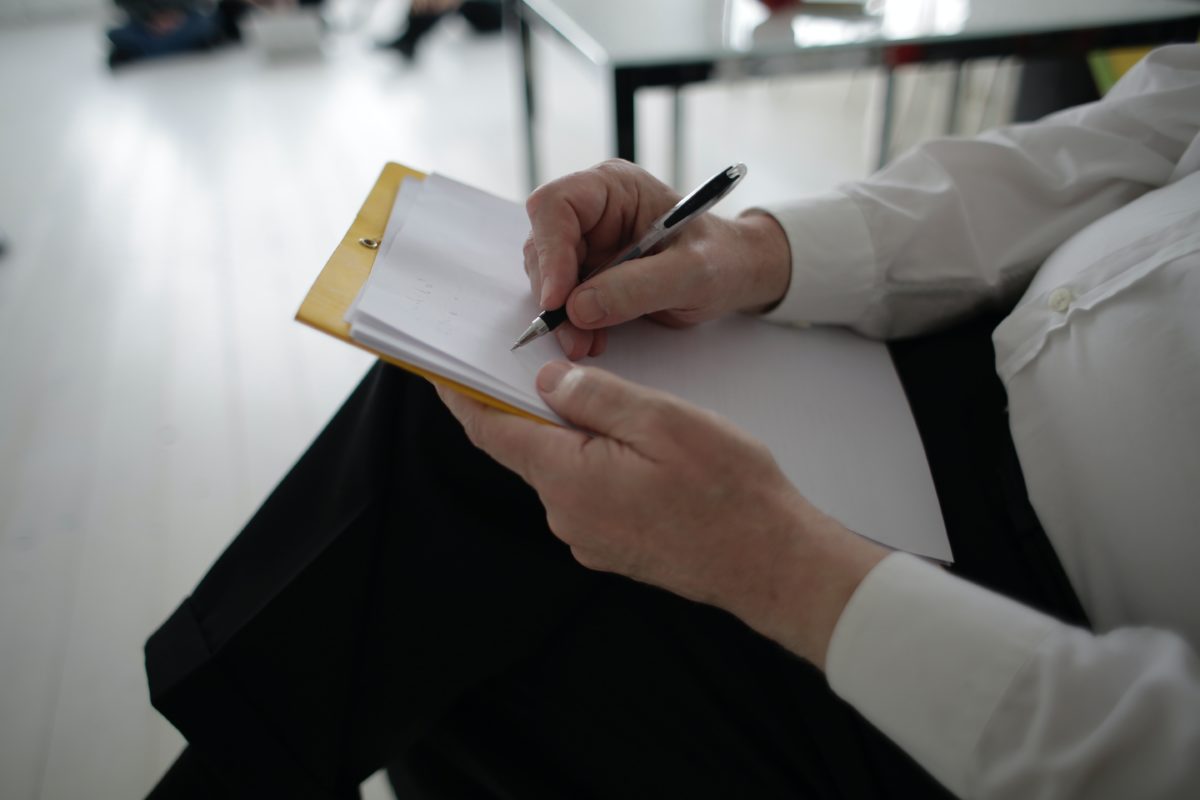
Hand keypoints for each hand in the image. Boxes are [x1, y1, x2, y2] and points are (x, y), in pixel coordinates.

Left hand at [435, 363, 887, 667]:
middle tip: (562, 368)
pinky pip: (588, 494)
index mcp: (567, 477)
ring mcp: (589, 538)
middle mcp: (565, 514)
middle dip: (535, 409)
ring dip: (576, 438)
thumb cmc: (726, 491)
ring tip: (629, 416)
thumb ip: (595, 397)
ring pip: (563, 470)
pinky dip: (597, 466)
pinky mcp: (613, 548)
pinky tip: (642, 456)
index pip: (491, 431)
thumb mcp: (662, 421)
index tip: (441, 370)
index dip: (462, 398)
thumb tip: (547, 384)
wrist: (772, 564)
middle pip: (528, 448)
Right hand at [524, 160, 791, 359]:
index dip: (549, 251)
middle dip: (554, 294)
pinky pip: (563, 298)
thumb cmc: (722, 260)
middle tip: (573, 337)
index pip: (556, 206)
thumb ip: (638, 287)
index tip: (557, 299)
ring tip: (587, 345)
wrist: (734, 275)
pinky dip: (571, 324)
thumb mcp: (693, 273)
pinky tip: (592, 341)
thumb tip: (578, 307)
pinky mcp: (588, 273)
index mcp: (614, 187)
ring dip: (562, 315)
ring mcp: (587, 242)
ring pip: (547, 276)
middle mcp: (592, 210)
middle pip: (543, 244)